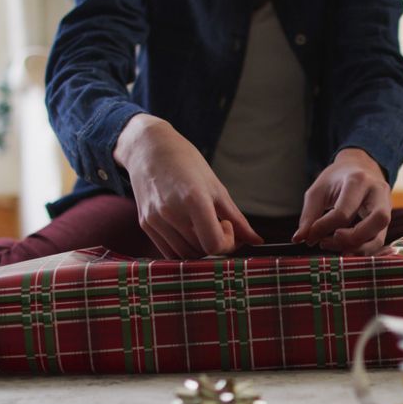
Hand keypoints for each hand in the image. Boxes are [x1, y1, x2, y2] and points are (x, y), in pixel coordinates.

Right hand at [114, 114, 262, 257]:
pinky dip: (184, 249)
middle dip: (216, 243)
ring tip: (202, 225)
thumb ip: (237, 218)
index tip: (227, 225)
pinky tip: (189, 230)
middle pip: (201, 251)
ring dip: (200, 248)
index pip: (214, 244)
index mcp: (193, 200)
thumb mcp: (216, 187)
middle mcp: (171, 213)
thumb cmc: (187, 162)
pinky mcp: (145, 224)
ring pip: (185, 255)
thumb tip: (257, 241)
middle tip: (219, 223)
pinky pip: (169, 252)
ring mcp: (155, 220)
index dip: (228, 243)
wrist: (149, 148)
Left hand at [292, 148, 391, 255]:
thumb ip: (309, 215)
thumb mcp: (318, 191)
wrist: (360, 167)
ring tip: (336, 249)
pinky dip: (363, 250)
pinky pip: (378, 242)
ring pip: (380, 236)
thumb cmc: (336, 179)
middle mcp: (378, 193)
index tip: (309, 236)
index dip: (323, 228)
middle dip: (351, 239)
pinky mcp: (386, 220)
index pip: (343, 212)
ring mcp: (387, 207)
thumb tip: (300, 239)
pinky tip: (346, 250)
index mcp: (358, 180)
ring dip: (357, 249)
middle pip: (376, 220)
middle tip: (327, 242)